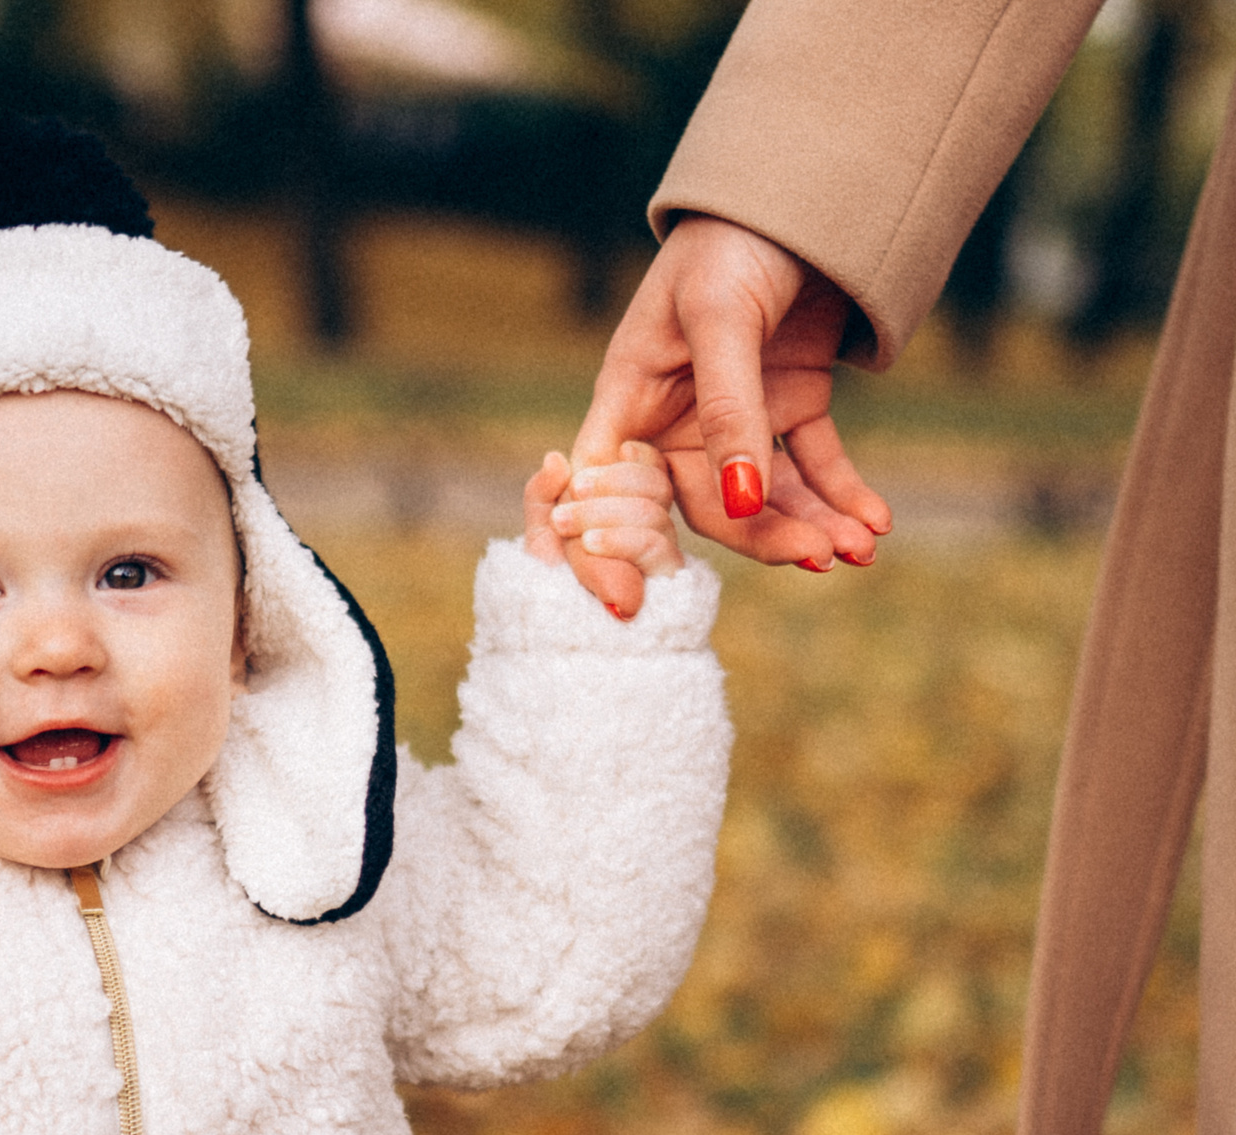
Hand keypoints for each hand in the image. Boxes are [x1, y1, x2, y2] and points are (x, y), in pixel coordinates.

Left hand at [525, 445, 681, 614]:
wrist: (557, 634)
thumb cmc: (549, 585)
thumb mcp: (540, 535)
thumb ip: (543, 496)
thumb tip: (556, 458)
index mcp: (630, 505)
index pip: (652, 467)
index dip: (634, 459)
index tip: (597, 465)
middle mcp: (654, 526)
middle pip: (657, 485)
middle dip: (609, 484)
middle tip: (570, 496)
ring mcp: (662, 553)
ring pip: (654, 512)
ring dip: (605, 512)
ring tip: (565, 524)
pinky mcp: (667, 581)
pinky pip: (656, 546)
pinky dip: (620, 538)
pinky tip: (590, 542)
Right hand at [567, 215, 891, 616]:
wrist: (806, 186)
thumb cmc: (735, 241)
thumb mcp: (722, 320)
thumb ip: (730, 412)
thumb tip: (744, 501)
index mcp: (630, 399)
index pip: (604, 494)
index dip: (605, 550)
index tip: (627, 603)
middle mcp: (675, 421)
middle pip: (705, 507)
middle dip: (761, 537)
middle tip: (816, 557)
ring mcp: (736, 419)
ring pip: (767, 498)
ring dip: (811, 526)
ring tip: (858, 548)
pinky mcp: (791, 407)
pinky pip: (815, 468)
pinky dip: (844, 496)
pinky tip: (873, 521)